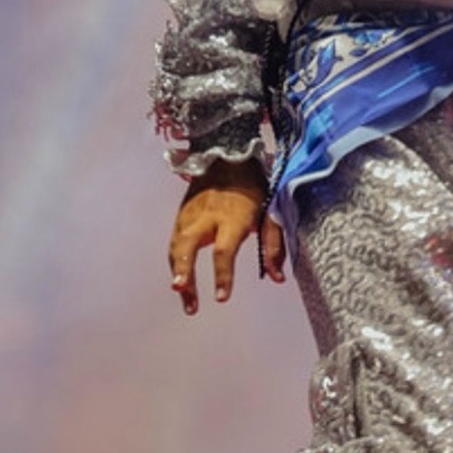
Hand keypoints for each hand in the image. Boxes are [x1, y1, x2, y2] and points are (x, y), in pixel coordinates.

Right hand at [169, 157, 285, 314]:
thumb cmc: (252, 185)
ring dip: (177, 272)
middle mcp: (207, 217)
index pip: (225, 251)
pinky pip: (174, 241)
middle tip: (181, 289)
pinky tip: (180, 280)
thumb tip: (278, 278)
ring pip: (177, 246)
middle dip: (183, 269)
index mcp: (232, 217)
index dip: (223, 276)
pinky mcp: (181, 214)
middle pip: (189, 246)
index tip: (221, 297)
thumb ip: (273, 245)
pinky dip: (175, 262)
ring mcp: (190, 215)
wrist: (226, 155)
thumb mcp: (269, 211)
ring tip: (182, 296)